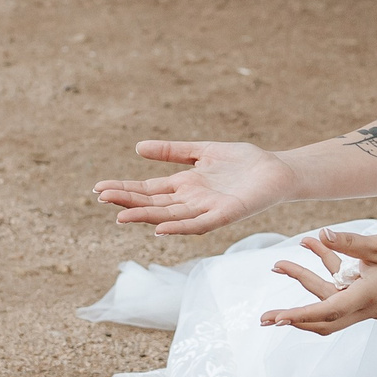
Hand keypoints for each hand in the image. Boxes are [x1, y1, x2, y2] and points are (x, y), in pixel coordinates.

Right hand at [95, 140, 296, 235]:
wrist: (278, 170)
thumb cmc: (244, 162)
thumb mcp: (203, 151)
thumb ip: (173, 151)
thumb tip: (138, 148)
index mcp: (185, 185)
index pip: (148, 189)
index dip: (125, 189)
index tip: (99, 188)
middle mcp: (192, 200)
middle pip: (153, 203)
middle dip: (128, 201)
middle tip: (101, 198)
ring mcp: (207, 209)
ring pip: (170, 215)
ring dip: (146, 216)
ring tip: (121, 216)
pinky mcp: (226, 213)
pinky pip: (199, 224)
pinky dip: (179, 227)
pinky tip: (160, 228)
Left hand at [260, 228, 376, 335]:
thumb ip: (347, 242)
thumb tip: (321, 234)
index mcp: (367, 298)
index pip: (326, 311)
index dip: (299, 315)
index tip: (277, 319)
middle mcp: (365, 306)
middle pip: (322, 317)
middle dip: (293, 315)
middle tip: (264, 318)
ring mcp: (367, 302)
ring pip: (328, 297)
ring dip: (305, 281)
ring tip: (279, 263)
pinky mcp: (369, 293)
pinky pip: (340, 285)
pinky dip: (326, 268)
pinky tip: (312, 245)